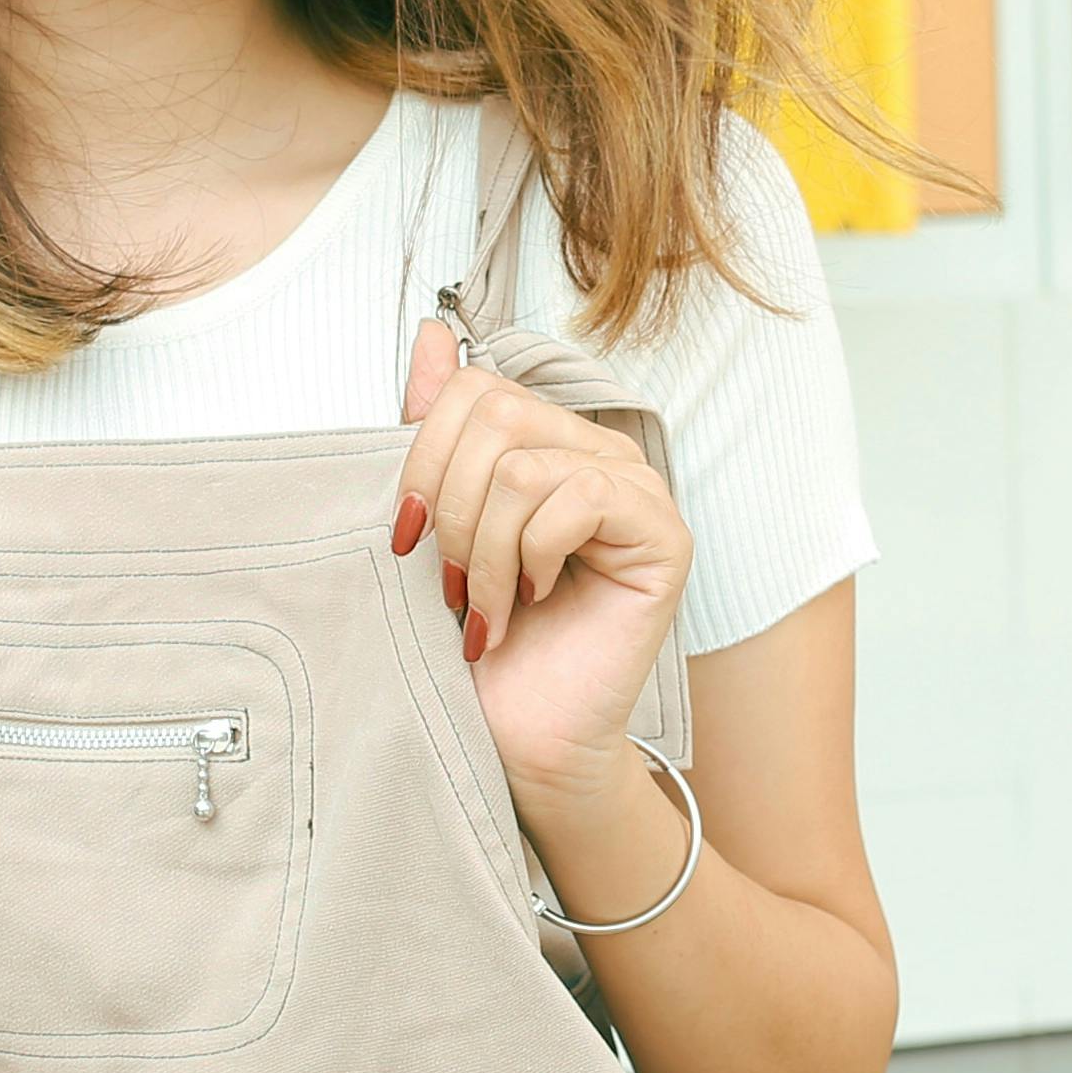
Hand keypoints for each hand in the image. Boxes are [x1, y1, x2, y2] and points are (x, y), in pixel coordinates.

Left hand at [392, 316, 688, 819]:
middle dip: (450, 508)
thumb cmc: (480, 643)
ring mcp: (637, 489)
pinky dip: (532, 558)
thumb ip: (438, 429)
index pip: (473, 388)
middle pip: (496, 413)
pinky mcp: (664, 534)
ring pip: (524, 465)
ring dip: (483, 551)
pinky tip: (534, 600)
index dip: (422, 456)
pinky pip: (578, 499)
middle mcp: (597, 452)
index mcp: (545, 440)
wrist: (520, 738)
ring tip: (485, 606)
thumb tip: (433, 334)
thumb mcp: (437, 525)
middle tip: (447, 583)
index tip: (407, 535)